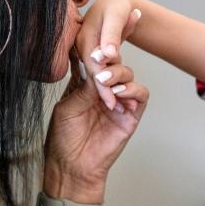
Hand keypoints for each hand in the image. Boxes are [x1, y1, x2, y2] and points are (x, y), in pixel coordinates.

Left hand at [44, 52, 148, 203]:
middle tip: (101, 58)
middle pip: (114, 60)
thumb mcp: (68, 106)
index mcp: (84, 83)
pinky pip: (140, 94)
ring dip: (118, 73)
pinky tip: (118, 94)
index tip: (91, 38)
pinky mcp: (131, 114)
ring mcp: (119, 100)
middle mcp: (103, 88)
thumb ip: (83, 86)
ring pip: (128, 73)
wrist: (73, 167)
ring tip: (105, 81)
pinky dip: (132, 90)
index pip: (93, 58)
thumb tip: (96, 64)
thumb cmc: (64, 139)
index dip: (94, 46)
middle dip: (108, 56)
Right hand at [75, 0, 140, 109]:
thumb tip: (109, 55)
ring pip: (99, 74)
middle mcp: (83, 46)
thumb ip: (110, 36)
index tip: (112, 104)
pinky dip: (112, 79)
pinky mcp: (94, 51)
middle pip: (95, 74)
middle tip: (119, 111)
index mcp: (84, 39)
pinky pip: (103, 68)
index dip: (103, 88)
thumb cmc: (116, 5)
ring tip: (122, 107)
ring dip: (110, 90)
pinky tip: (120, 92)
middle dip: (106, 94)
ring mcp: (87, 50)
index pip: (93, 68)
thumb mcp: (114, 17)